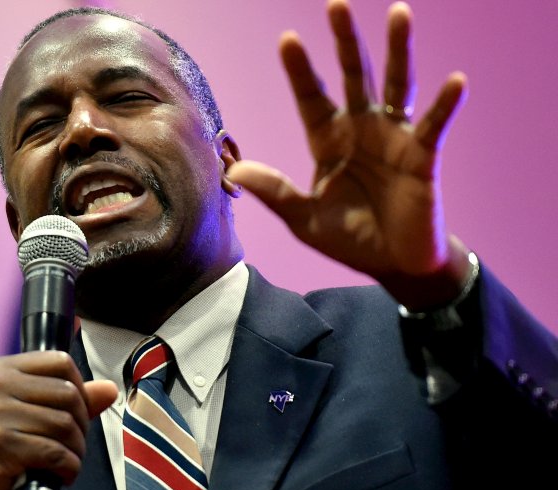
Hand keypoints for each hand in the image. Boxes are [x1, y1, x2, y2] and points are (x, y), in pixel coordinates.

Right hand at [0, 351, 116, 489]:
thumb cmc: (2, 450)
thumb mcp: (32, 414)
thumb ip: (70, 398)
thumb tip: (109, 389)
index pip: (61, 362)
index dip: (80, 389)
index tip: (75, 412)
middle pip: (68, 393)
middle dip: (81, 426)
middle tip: (72, 445)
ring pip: (66, 425)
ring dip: (76, 451)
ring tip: (65, 462)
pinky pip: (56, 452)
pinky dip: (68, 469)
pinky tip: (59, 475)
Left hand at [228, 0, 471, 307]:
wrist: (392, 265)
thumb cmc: (349, 239)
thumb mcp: (304, 219)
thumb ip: (275, 192)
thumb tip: (235, 170)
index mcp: (327, 142)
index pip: (311, 99)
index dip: (301, 71)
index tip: (288, 39)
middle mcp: (360, 130)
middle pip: (353, 77)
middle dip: (345, 43)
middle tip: (336, 5)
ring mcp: (393, 138)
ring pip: (396, 86)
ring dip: (398, 51)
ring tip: (399, 13)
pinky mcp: (423, 155)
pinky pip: (433, 125)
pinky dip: (445, 104)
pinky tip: (455, 80)